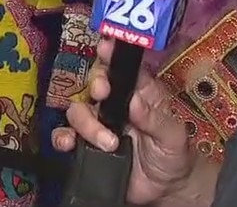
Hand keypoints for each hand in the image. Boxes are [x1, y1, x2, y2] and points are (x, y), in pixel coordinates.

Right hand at [51, 39, 194, 205]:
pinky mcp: (86, 145)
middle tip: (102, 93)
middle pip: (94, 84)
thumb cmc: (173, 156)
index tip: (104, 48)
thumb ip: (156, 120)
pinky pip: (65, 136)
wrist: (164, 189)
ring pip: (77, 110)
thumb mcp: (173, 137)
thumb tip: (135, 101)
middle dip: (96, 84)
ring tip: (109, 142)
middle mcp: (115, 104)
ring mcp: (99, 124)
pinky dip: (63, 137)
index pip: (122, 68)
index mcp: (139, 93)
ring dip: (88, 124)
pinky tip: (71, 143)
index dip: (111, 55)